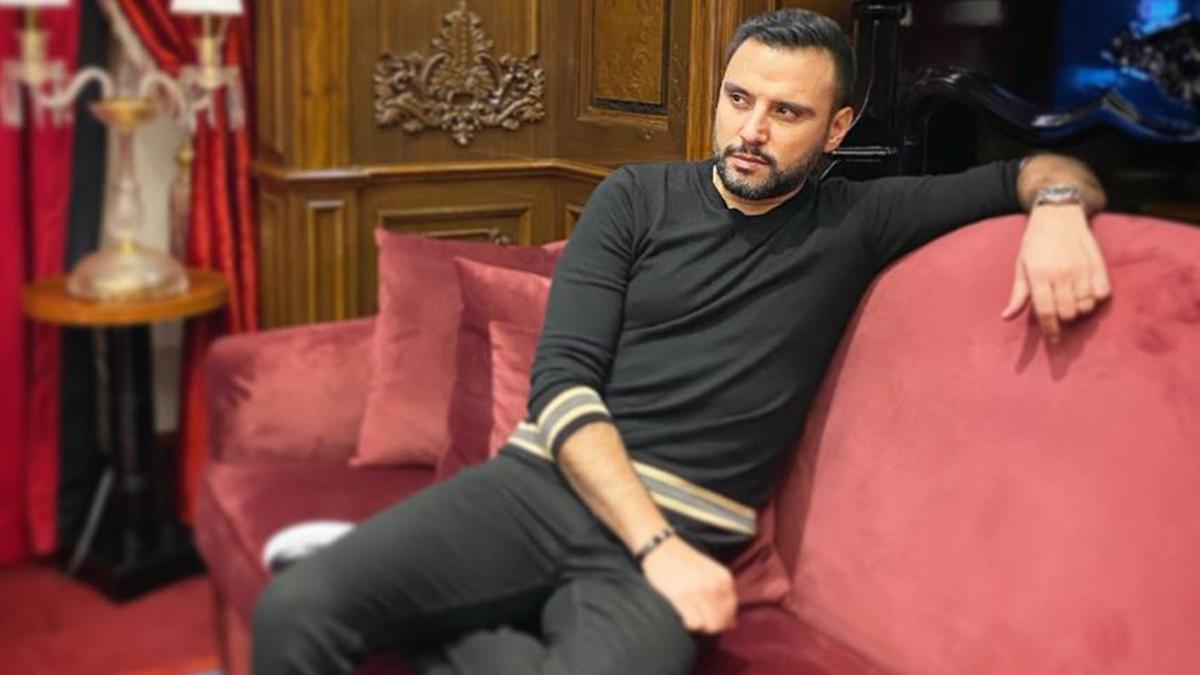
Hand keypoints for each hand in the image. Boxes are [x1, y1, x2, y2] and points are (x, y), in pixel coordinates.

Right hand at [640, 535, 736, 633]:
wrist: (661, 547)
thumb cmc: (684, 561)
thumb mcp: (711, 572)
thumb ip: (723, 594)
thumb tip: (732, 624)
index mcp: (724, 579)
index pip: (732, 610)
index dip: (722, 619)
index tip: (709, 615)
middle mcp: (715, 585)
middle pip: (722, 621)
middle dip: (712, 625)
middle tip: (700, 619)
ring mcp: (699, 592)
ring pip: (711, 625)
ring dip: (702, 627)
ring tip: (692, 617)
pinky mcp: (682, 598)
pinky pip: (695, 624)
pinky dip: (690, 625)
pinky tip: (684, 616)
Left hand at [1002, 204, 1110, 340]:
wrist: (1059, 213)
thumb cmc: (1035, 241)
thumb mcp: (1021, 265)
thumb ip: (1018, 294)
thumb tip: (1006, 317)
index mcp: (1039, 275)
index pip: (1046, 312)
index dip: (1050, 330)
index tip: (1053, 339)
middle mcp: (1062, 273)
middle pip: (1068, 313)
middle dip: (1064, 319)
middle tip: (1060, 313)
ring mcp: (1082, 269)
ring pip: (1086, 306)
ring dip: (1080, 310)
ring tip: (1072, 301)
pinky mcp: (1098, 264)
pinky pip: (1102, 294)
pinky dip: (1096, 299)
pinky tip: (1087, 293)